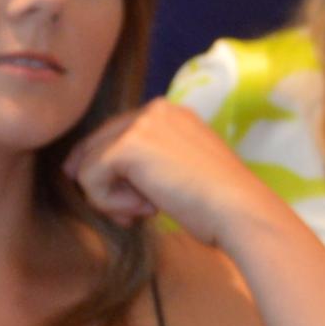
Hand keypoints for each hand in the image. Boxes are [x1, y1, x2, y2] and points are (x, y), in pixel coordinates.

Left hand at [69, 99, 292, 246]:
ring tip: (144, 212)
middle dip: (105, 186)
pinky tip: (144, 210)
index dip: (111, 174)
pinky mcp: (127, 146)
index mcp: (169, 113)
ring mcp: (140, 124)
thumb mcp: (180, 170)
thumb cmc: (217, 204)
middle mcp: (153, 109)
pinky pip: (89, 178)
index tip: (129, 206)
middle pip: (95, 146)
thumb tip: (85, 172)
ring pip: (87, 163)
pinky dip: (108, 203)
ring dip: (109, 198)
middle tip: (131, 216)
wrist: (239, 210)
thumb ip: (146, 163)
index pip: (115, 135)